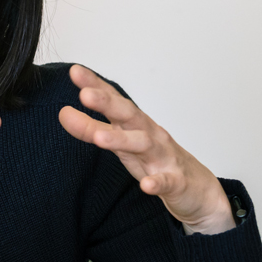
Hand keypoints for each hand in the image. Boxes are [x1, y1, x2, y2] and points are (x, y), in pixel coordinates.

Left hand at [58, 65, 233, 234]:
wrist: (197, 190)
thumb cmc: (156, 161)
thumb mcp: (120, 145)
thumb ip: (92, 129)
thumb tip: (64, 113)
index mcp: (135, 124)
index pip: (114, 100)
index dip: (96, 85)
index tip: (75, 71)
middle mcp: (150, 134)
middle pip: (128, 115)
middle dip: (107, 103)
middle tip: (84, 94)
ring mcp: (164, 157)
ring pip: (144, 144)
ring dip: (122, 139)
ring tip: (100, 138)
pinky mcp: (176, 182)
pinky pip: (167, 181)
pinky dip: (157, 182)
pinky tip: (146, 185)